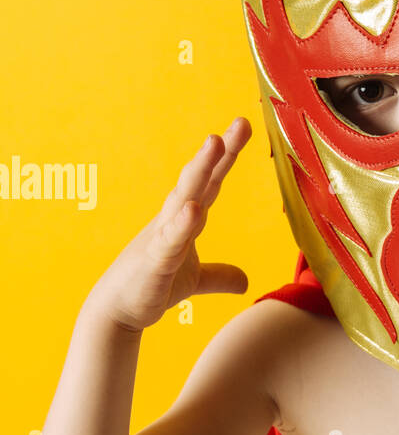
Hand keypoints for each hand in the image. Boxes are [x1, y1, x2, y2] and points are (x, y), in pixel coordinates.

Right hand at [87, 118, 252, 331]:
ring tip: (214, 143)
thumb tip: (244, 281)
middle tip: (241, 123)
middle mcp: (172, 219)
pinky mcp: (154, 262)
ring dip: (199, 171)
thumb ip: (218, 275)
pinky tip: (193, 209)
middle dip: (219, 152)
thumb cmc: (153, 287)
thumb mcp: (194, 281)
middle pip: (199, 180)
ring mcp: (161, 237)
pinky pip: (170, 240)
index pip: (210, 182)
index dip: (227, 157)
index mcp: (184, 218)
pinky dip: (181, 224)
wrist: (118, 311)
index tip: (243, 127)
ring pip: (184, 198)